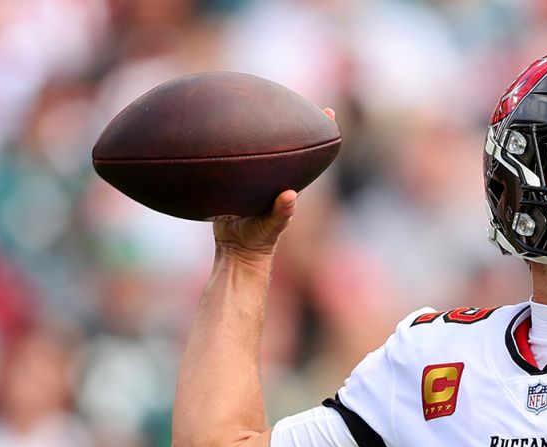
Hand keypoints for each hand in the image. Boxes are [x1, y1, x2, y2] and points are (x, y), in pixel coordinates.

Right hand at [211, 107, 334, 260]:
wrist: (235, 251)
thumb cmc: (259, 241)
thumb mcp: (271, 227)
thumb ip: (281, 213)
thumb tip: (290, 196)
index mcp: (286, 182)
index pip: (307, 153)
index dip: (320, 131)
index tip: (329, 111)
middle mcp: (272, 176)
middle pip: (285, 143)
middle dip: (292, 119)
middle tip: (296, 95)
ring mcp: (253, 177)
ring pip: (259, 148)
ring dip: (259, 127)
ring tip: (256, 100)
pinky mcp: (233, 181)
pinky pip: (233, 159)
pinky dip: (230, 145)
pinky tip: (217, 131)